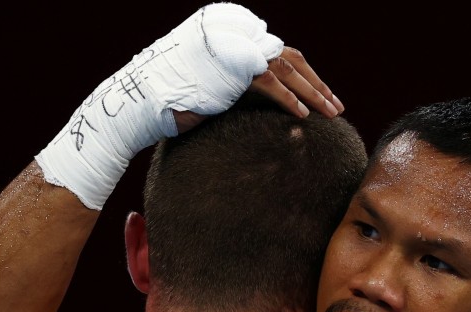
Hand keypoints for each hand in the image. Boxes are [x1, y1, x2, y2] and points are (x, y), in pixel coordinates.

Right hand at [37, 3, 311, 209]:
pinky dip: (289, 99)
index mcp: (230, 37)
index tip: (321, 96)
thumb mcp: (208, 90)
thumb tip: (256, 100)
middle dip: (315, 81)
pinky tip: (303, 117)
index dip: (303, 75)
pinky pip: (268, 83)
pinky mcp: (228, 68)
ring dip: (312, 91)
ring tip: (330, 113)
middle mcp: (232, 36)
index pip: (276, 53)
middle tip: (335, 105)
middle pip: (287, 56)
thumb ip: (234, 87)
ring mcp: (230, 48)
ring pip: (285, 66)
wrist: (135, 108)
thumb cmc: (166, 106)